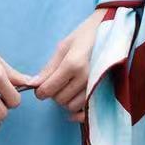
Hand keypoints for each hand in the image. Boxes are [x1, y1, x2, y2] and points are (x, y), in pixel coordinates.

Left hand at [34, 7, 107, 122]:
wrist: (111, 31)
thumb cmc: (85, 36)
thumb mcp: (63, 47)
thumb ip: (49, 68)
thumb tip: (32, 84)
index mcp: (73, 64)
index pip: (48, 89)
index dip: (40, 91)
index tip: (40, 86)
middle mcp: (85, 78)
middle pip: (59, 99)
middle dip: (54, 93)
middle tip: (57, 82)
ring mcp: (96, 87)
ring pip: (71, 106)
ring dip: (66, 99)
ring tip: (69, 86)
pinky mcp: (104, 92)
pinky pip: (86, 112)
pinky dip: (78, 112)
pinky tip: (74, 101)